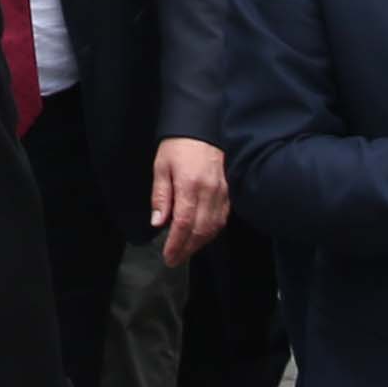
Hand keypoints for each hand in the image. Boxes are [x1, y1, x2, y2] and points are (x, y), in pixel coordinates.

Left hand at [150, 138, 228, 264]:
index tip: (168, 256)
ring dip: (199, 244)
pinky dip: (211, 232)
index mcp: (190, 185)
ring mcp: (222, 192)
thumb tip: (158, 222)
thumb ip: (160, 196)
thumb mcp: (161, 167)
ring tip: (185, 252)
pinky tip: (201, 237)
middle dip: (187, 249)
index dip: (176, 243)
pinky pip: (222, 218)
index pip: (184, 223)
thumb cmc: (178, 146)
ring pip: (214, 227)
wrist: (202, 127)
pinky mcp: (229, 191)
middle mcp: (210, 191)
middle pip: (201, 230)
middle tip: (174, 259)